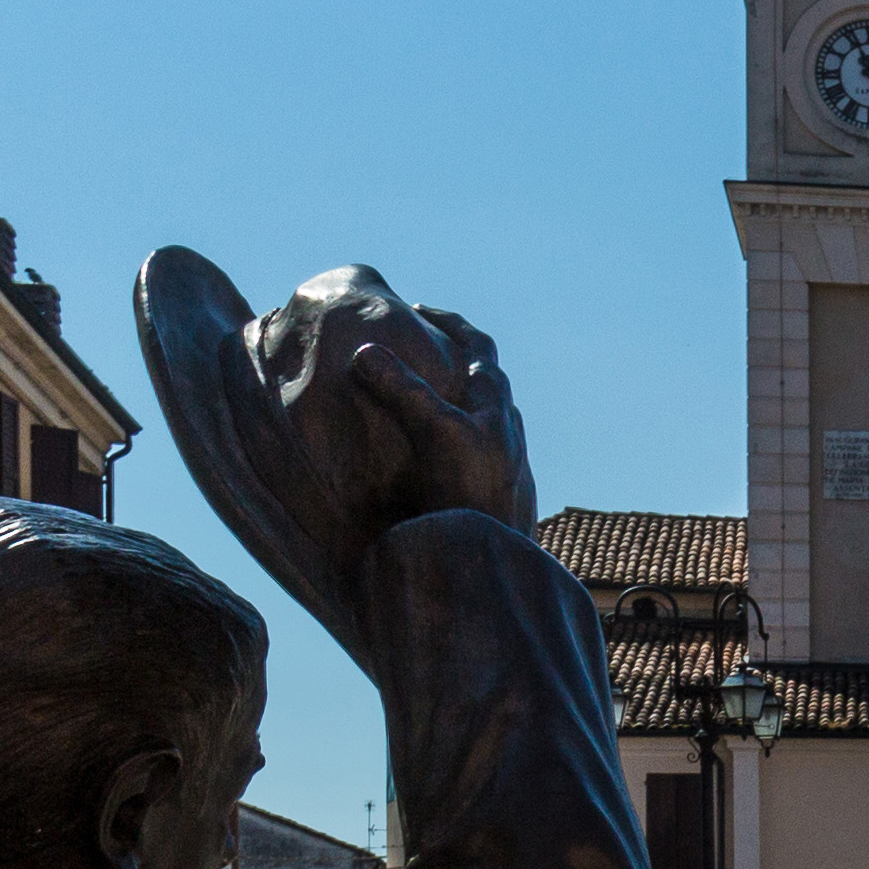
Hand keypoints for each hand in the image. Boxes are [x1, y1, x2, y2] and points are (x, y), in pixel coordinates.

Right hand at [250, 269, 534, 554]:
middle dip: (449, 357)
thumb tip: (365, 351)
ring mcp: (499, 459)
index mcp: (495, 403)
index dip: (450, 321)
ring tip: (415, 395)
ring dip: (449, 398)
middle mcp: (504, 426)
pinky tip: (424, 452)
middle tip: (416, 348)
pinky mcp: (488, 490)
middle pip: (480, 376)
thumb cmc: (473, 494)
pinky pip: (467, 449)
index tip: (420, 308)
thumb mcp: (436, 433)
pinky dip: (445, 436)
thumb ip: (404, 390)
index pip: (477, 344)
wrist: (495, 560)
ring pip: (476, 414)